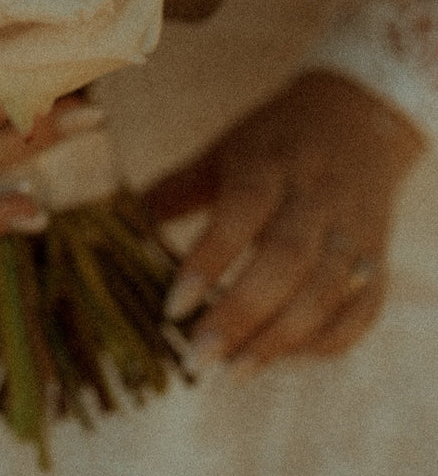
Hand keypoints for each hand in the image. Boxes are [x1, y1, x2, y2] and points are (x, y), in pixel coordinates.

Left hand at [148, 70, 424, 377]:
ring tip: (234, 372)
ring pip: (326, 292)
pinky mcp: (378, 260)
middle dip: (242, 313)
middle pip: (287, 260)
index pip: (242, 211)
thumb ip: (176, 189)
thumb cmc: (272, 143)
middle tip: (199, 357)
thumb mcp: (223, 151)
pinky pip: (361, 310)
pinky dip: (325, 341)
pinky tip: (282, 358)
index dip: (209, 260)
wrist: (359, 121)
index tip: (171, 308)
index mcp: (270, 164)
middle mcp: (316, 198)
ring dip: (280, 339)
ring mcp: (353, 231)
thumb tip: (116, 225)